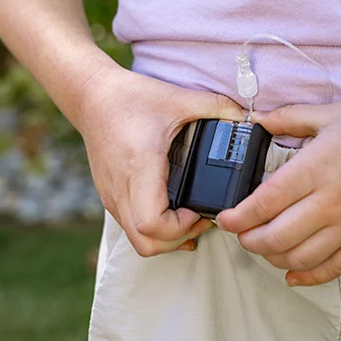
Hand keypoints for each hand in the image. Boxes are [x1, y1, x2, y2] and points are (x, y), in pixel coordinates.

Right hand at [70, 66, 245, 256]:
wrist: (90, 97)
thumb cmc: (129, 97)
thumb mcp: (178, 98)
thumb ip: (217, 107)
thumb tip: (250, 118)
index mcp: (140, 167)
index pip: (153, 223)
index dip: (181, 227)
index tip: (198, 210)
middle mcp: (122, 188)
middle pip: (146, 244)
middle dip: (178, 240)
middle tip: (198, 217)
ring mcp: (112, 196)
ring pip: (137, 241)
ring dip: (165, 238)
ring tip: (187, 216)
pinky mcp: (109, 196)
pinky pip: (130, 228)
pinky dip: (153, 230)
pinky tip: (171, 213)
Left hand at [216, 91, 340, 285]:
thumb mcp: (329, 114)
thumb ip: (287, 119)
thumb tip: (255, 119)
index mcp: (316, 168)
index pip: (264, 204)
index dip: (237, 218)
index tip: (224, 219)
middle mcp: (331, 201)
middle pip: (276, 238)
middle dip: (250, 242)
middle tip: (242, 234)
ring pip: (301, 258)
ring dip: (274, 259)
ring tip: (265, 248)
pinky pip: (335, 267)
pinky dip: (309, 277)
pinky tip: (293, 275)